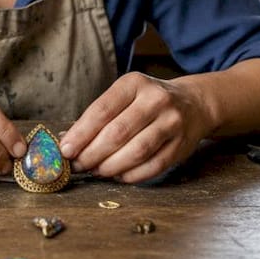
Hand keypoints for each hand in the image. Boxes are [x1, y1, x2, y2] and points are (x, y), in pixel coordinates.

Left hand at [58, 72, 211, 183]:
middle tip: (78, 166)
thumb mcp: (125, 96)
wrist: (193, 104)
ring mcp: (171, 122)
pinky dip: (131, 175)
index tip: (65, 150)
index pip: (102, 110)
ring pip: (136, 151)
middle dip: (92, 154)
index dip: (81, 134)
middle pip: (117, 133)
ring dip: (110, 166)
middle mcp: (155, 100)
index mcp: (134, 83)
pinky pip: (153, 166)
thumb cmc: (147, 102)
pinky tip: (119, 175)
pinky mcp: (182, 145)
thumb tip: (67, 141)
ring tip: (96, 171)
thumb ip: (98, 116)